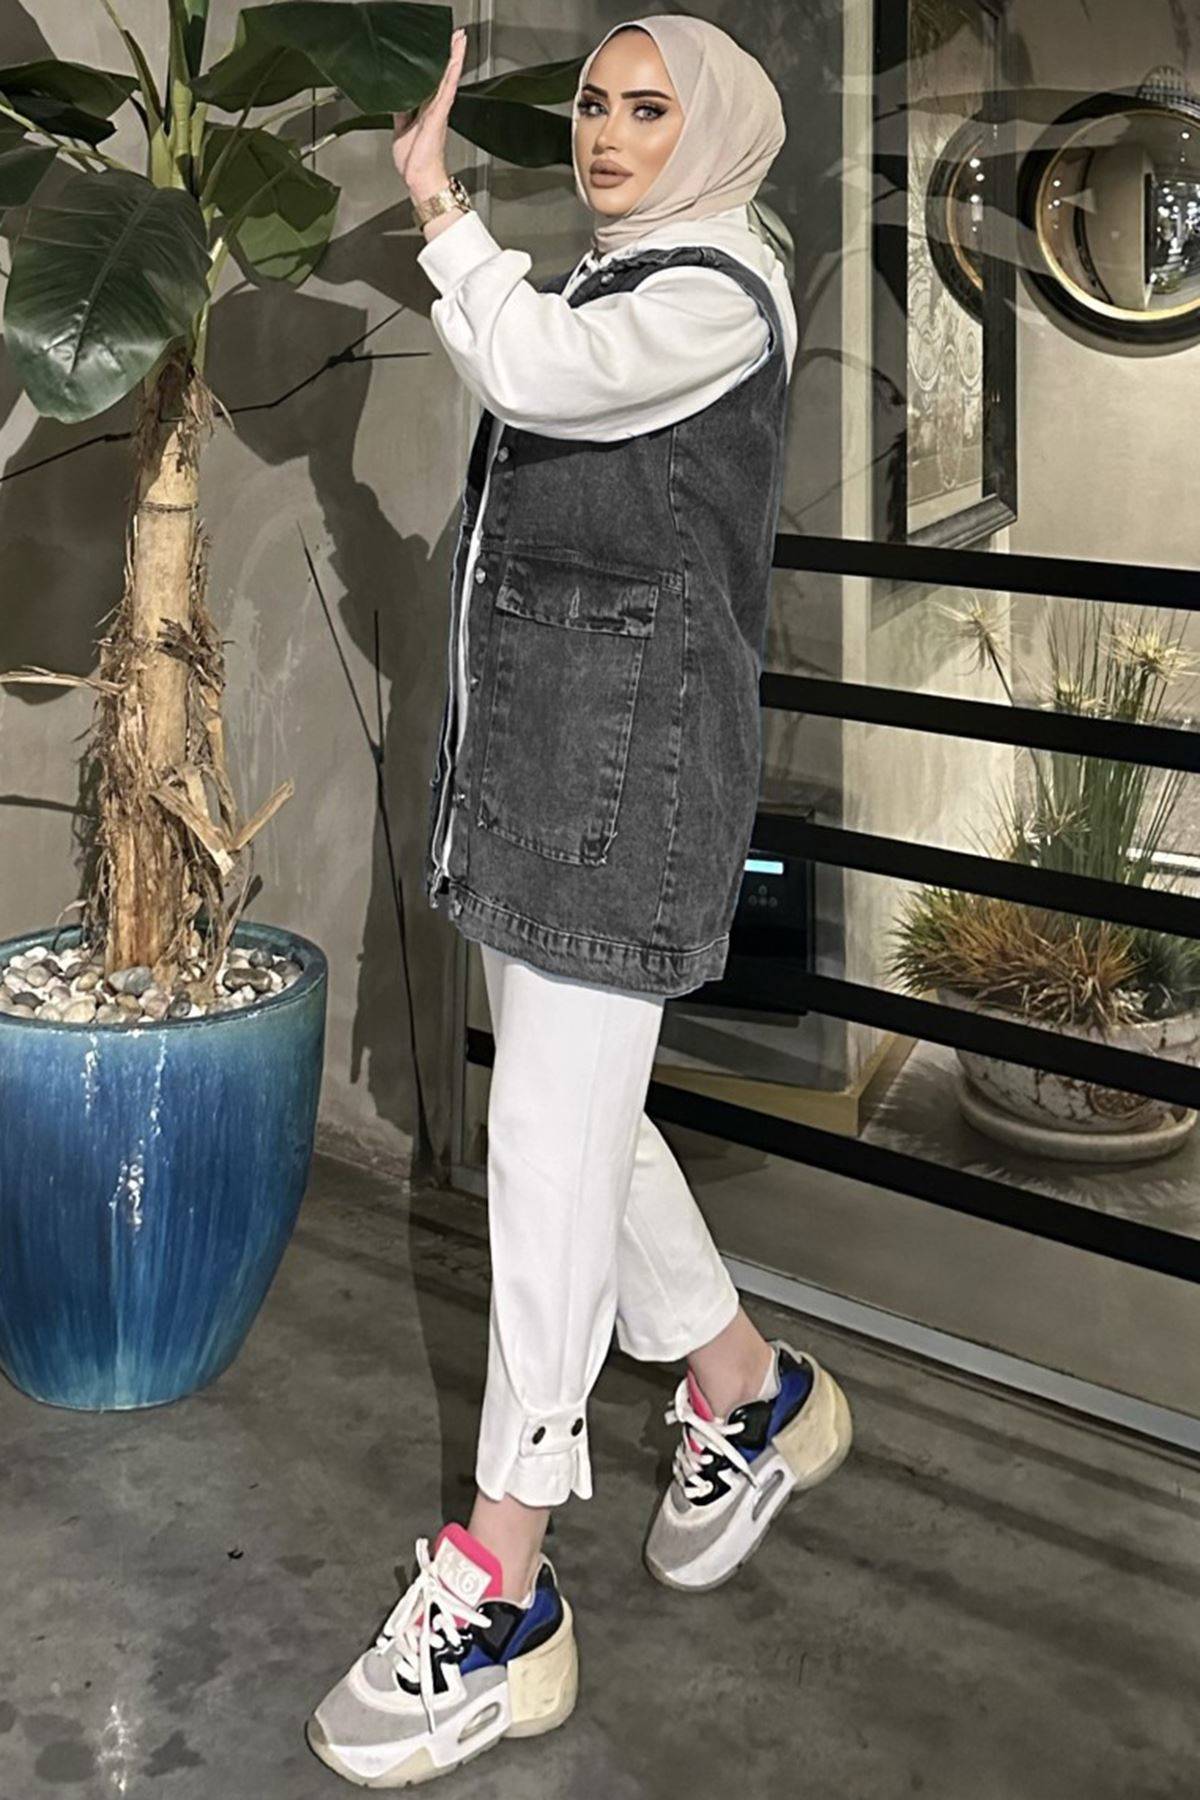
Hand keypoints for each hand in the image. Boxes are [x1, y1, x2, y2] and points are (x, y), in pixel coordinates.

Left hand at [393, 26, 466, 199]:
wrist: (420, 178)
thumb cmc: (414, 161)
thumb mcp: (401, 128)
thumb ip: (401, 112)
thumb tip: (396, 99)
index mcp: (426, 111)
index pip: (433, 81)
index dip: (438, 64)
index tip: (443, 48)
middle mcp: (435, 109)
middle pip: (444, 75)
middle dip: (450, 54)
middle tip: (457, 35)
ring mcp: (438, 111)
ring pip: (448, 78)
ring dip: (454, 58)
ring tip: (459, 40)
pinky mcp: (437, 116)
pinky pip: (446, 90)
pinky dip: (451, 75)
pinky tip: (454, 61)